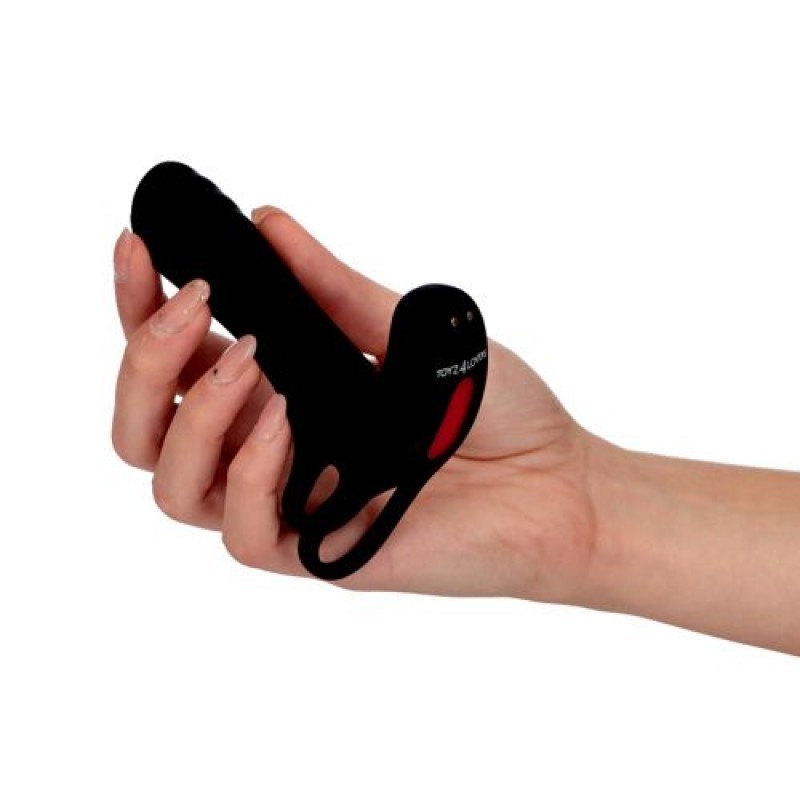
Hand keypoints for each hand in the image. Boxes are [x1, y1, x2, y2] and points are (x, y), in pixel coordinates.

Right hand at [112, 207, 600, 600]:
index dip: (137, 308)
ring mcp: (287, 504)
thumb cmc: (494, 412)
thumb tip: (269, 225)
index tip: (137, 248)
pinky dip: (251, 470)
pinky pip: (241, 531)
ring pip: (172, 484)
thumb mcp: (404, 334)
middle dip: (144, 359)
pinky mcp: (317, 552)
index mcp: (276, 396)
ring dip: (193, 411)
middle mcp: (267, 450)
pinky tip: (287, 421)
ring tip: (249, 357)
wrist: (559, 483)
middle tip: (192, 301)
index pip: (173, 360)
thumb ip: (333, 291)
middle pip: (143, 428)